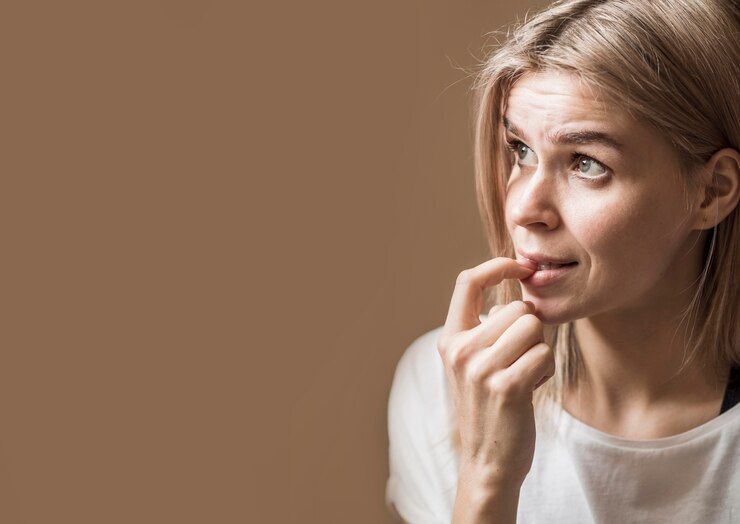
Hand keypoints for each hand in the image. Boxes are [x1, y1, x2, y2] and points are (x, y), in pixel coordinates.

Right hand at [437, 257, 555, 485]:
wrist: (488, 460)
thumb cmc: (489, 406)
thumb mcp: (473, 363)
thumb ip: (488, 328)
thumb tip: (525, 290)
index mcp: (450, 339)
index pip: (468, 282)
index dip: (497, 266)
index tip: (521, 267)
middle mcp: (460, 350)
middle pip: (518, 309)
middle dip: (531, 330)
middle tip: (520, 359)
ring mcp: (481, 368)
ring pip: (533, 327)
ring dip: (539, 350)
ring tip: (525, 373)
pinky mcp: (506, 386)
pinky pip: (543, 353)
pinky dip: (545, 369)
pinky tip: (532, 388)